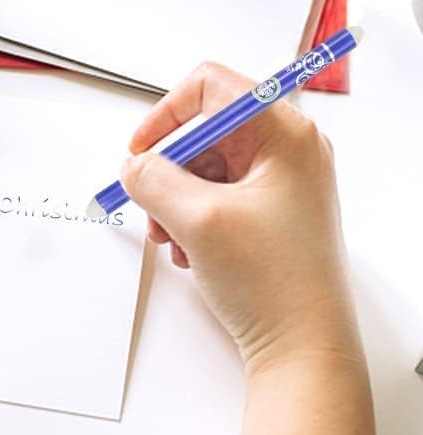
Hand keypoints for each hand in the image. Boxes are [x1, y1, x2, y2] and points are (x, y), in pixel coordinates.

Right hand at [120, 62, 374, 434]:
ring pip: (202, 169)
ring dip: (174, 201)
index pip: (212, 87)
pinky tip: (192, 251)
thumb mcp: (198, 220)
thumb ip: (153, 180)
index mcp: (285, 135)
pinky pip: (212, 197)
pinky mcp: (267, 213)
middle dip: (168, 171)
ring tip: (173, 238)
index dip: (167, 113)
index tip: (141, 150)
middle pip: (203, 133)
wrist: (302, 347)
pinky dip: (190, 219)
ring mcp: (279, 184)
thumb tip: (133, 165)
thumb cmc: (276, 283)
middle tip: (153, 207)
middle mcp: (287, 152)